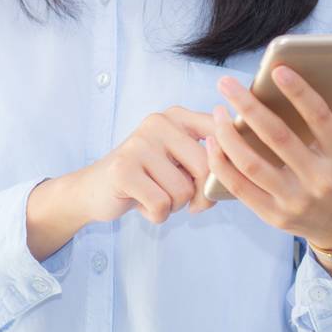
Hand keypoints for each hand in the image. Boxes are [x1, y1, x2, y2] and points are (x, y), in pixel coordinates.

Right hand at [74, 106, 217, 224]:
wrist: (95, 189)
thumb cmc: (147, 177)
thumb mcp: (180, 159)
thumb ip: (209, 158)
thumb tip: (236, 174)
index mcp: (178, 116)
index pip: (221, 134)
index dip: (226, 166)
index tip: (215, 182)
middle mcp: (160, 122)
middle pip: (206, 167)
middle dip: (200, 195)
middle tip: (184, 200)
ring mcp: (140, 144)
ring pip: (183, 191)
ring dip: (173, 206)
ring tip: (154, 194)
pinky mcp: (124, 169)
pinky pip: (161, 204)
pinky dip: (156, 215)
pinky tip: (140, 203)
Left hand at [206, 65, 331, 249]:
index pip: (319, 117)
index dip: (298, 92)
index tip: (276, 70)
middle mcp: (319, 180)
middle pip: (277, 137)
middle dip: (248, 106)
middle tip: (227, 82)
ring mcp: (294, 201)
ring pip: (252, 164)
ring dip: (228, 134)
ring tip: (217, 110)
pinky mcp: (274, 215)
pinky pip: (239, 188)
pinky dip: (221, 163)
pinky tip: (213, 141)